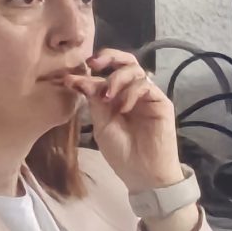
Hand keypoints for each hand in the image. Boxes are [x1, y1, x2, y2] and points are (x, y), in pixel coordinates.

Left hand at [62, 49, 183, 194]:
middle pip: (125, 62)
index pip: (105, 75)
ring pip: (135, 69)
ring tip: (108, 97)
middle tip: (93, 64)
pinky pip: (145, 85)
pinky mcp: (160, 102)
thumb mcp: (101, 125)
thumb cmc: (121, 153)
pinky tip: (123, 108)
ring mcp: (147, 96)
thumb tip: (77, 79)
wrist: (142, 173)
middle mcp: (132, 92)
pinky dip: (131, 92)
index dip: (88, 73)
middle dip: (108, 57)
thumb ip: (94, 101)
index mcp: (116, 97)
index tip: (70, 78)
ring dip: (117, 78)